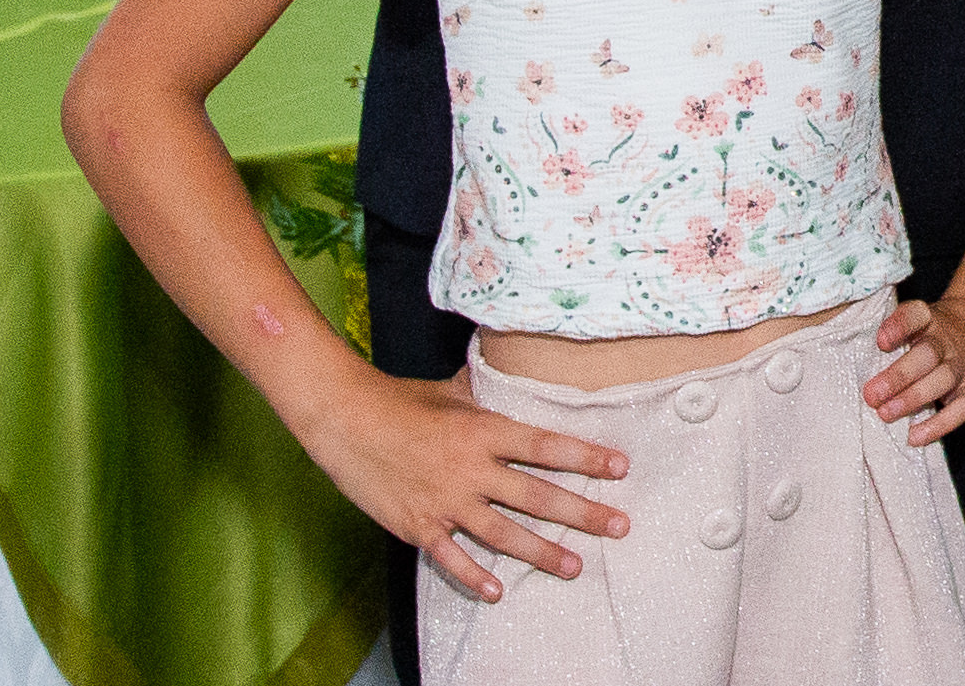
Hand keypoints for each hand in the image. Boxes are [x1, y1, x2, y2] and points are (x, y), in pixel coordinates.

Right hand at [295, 362, 628, 603]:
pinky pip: (452, 557)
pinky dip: (474, 576)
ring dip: (542, 551)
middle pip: (537, 496)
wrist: (344, 419)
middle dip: (583, 512)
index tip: (620, 468)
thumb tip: (514, 373)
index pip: (546, 446)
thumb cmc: (399, 399)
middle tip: (618, 526)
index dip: (586, 457)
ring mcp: (445, 501)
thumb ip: (488, 392)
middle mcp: (471, 469)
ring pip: (504, 533)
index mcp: (483, 430)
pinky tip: (498, 591)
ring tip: (575, 565)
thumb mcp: (452, 389)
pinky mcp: (418, 525)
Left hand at [864, 294, 964, 445]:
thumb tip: (851, 362)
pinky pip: (959, 410)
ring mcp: (963, 366)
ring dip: (912, 398)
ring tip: (885, 413)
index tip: (880, 341)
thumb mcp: (922, 323)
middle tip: (871, 394)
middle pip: (926, 354)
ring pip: (941, 380)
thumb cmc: (938, 334)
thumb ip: (895, 339)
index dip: (899, 326)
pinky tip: (914, 436)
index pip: (915, 315)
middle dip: (898, 375)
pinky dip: (937, 425)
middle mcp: (948, 341)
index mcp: (930, 320)